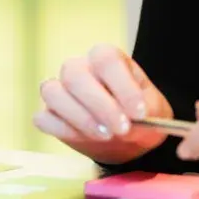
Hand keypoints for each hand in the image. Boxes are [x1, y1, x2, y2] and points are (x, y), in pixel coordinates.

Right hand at [33, 44, 171, 165]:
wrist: (128, 139)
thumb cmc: (140, 117)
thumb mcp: (155, 112)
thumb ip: (147, 111)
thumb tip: (132, 119)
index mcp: (106, 59)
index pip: (105, 58)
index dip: (121, 85)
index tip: (139, 113)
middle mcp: (79, 69)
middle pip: (74, 74)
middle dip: (99, 104)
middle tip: (121, 128)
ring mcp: (60, 90)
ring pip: (52, 92)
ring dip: (79, 117)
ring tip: (104, 136)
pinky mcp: (49, 114)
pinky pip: (44, 118)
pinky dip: (62, 130)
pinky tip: (84, 139)